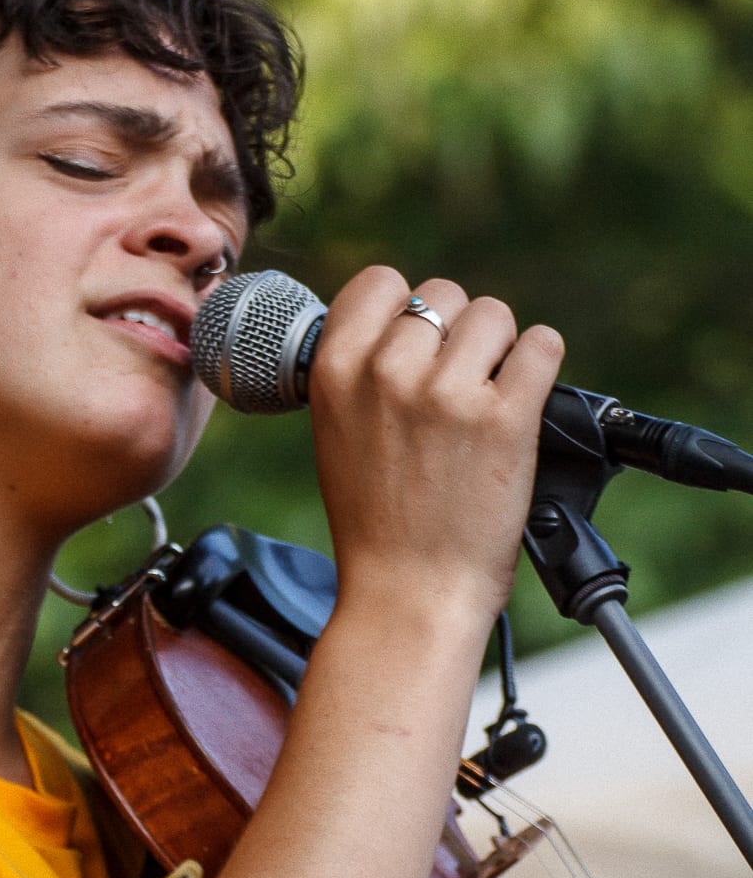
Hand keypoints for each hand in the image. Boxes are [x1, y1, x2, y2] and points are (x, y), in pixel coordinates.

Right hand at [308, 265, 564, 624]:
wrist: (407, 595)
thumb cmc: (374, 527)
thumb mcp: (337, 437)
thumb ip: (363, 375)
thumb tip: (409, 325)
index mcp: (335, 372)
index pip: (380, 282)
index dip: (405, 307)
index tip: (417, 344)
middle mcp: (388, 372)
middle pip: (443, 295)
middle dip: (457, 335)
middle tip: (455, 392)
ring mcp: (448, 393)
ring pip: (495, 315)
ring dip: (500, 352)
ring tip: (487, 402)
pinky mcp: (505, 417)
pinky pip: (542, 346)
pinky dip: (539, 366)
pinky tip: (523, 401)